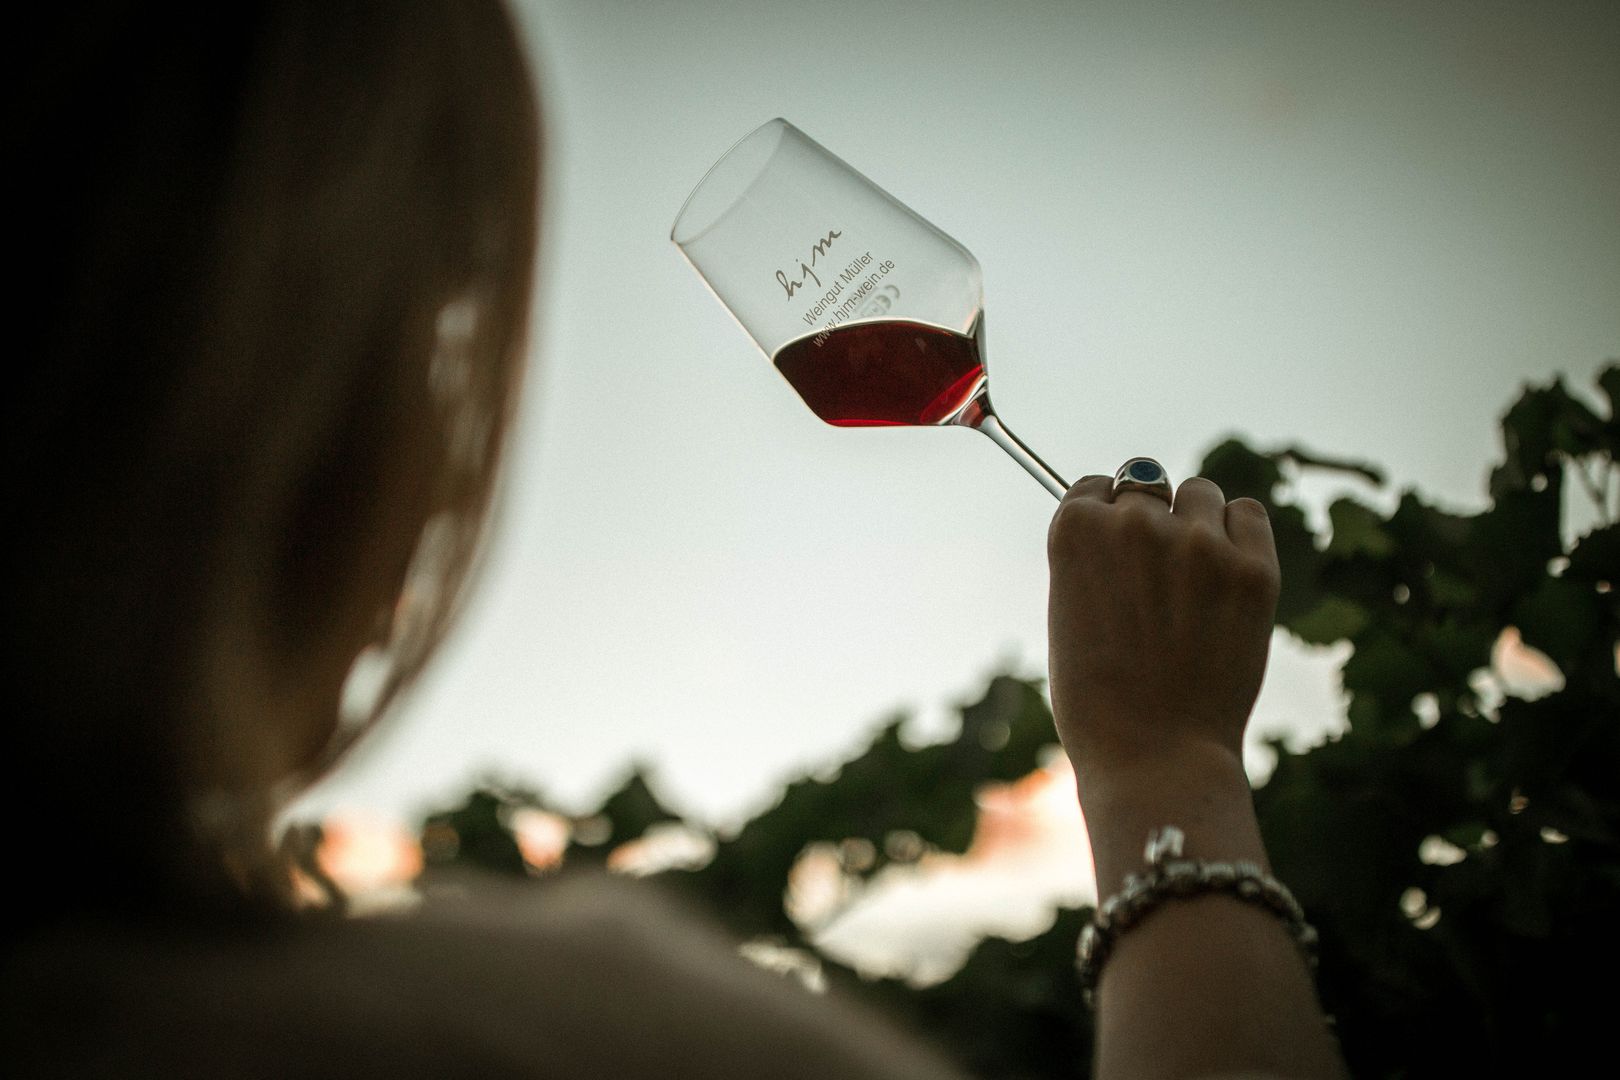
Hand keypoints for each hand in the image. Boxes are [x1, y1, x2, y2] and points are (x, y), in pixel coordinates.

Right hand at [1047, 473, 1279, 779]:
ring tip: (1192, 579)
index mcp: (1076, 531)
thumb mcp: (1069, 614)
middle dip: (1149, 520)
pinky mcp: (1253, 567)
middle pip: (1146, 484)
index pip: (1094, 487)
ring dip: (1195, 522)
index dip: (1105, 515)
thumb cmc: (1098, 699)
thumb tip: (1130, 522)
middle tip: (1155, 577)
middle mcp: (1135, 522)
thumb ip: (1096, 560)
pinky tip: (1227, 575)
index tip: (1115, 546)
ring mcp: (1198, 542)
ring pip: (1200, 493)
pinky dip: (1239, 534)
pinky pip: (1248, 513)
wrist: (1154, 755)